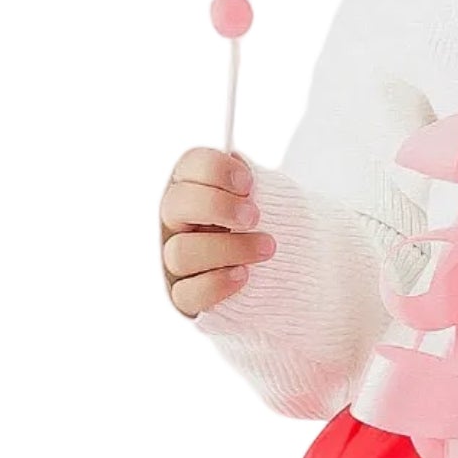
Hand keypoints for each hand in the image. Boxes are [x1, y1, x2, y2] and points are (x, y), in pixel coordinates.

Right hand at [160, 147, 275, 318]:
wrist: (282, 274)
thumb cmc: (270, 229)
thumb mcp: (270, 200)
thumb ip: (257, 182)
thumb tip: (242, 162)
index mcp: (195, 189)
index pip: (189, 166)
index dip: (215, 170)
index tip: (249, 182)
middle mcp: (177, 222)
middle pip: (175, 204)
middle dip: (216, 206)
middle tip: (254, 216)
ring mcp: (176, 259)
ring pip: (181, 252)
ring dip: (228, 248)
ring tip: (267, 248)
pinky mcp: (184, 295)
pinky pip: (186, 293)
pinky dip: (215, 284)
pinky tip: (244, 275)